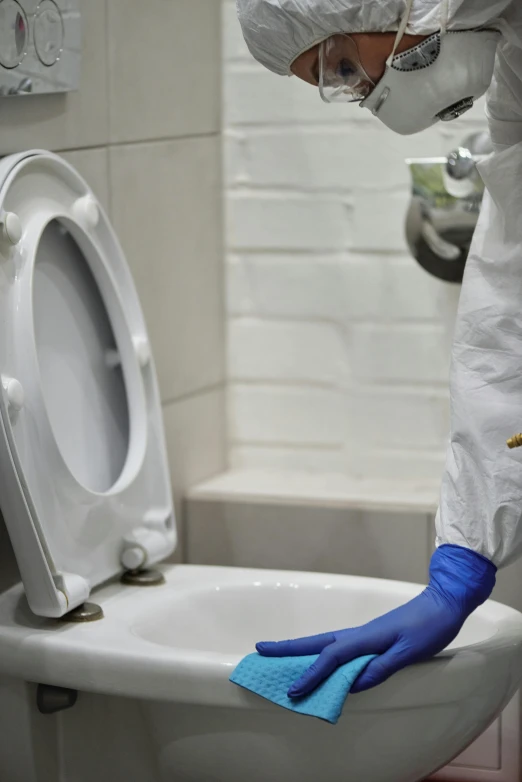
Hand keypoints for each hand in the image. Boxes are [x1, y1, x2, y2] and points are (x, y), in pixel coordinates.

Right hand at [256, 545, 495, 695]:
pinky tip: (316, 660)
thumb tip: (353, 683)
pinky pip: (336, 647)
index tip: (293, 691)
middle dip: (287, 648)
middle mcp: (358, 634)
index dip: (312, 675)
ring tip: (277, 655)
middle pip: (316, 643)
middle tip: (259, 650)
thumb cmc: (429, 627)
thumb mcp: (409, 651)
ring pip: (323, 643)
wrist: (442, 603)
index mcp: (366, 638)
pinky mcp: (368, 637)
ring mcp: (362, 635)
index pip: (331, 658)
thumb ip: (381, 667)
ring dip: (299, 650)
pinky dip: (319, 653)